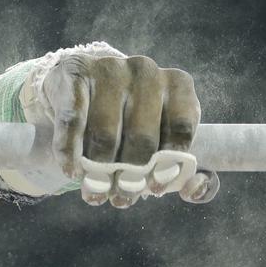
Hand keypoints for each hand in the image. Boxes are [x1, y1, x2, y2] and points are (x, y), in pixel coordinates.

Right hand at [44, 54, 218, 207]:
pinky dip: (70, 152)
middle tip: (120, 198)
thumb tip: (196, 189)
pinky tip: (71, 171)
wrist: (83, 88)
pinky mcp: (77, 72)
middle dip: (131, 176)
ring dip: (99, 171)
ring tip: (94, 191)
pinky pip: (73, 121)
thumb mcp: (164, 140)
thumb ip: (186, 171)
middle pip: (142, 136)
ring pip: (105, 134)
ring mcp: (111, 68)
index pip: (181, 128)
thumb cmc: (131, 123)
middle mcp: (147, 71)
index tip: (154, 188)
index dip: (169, 164)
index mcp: (178, 84)